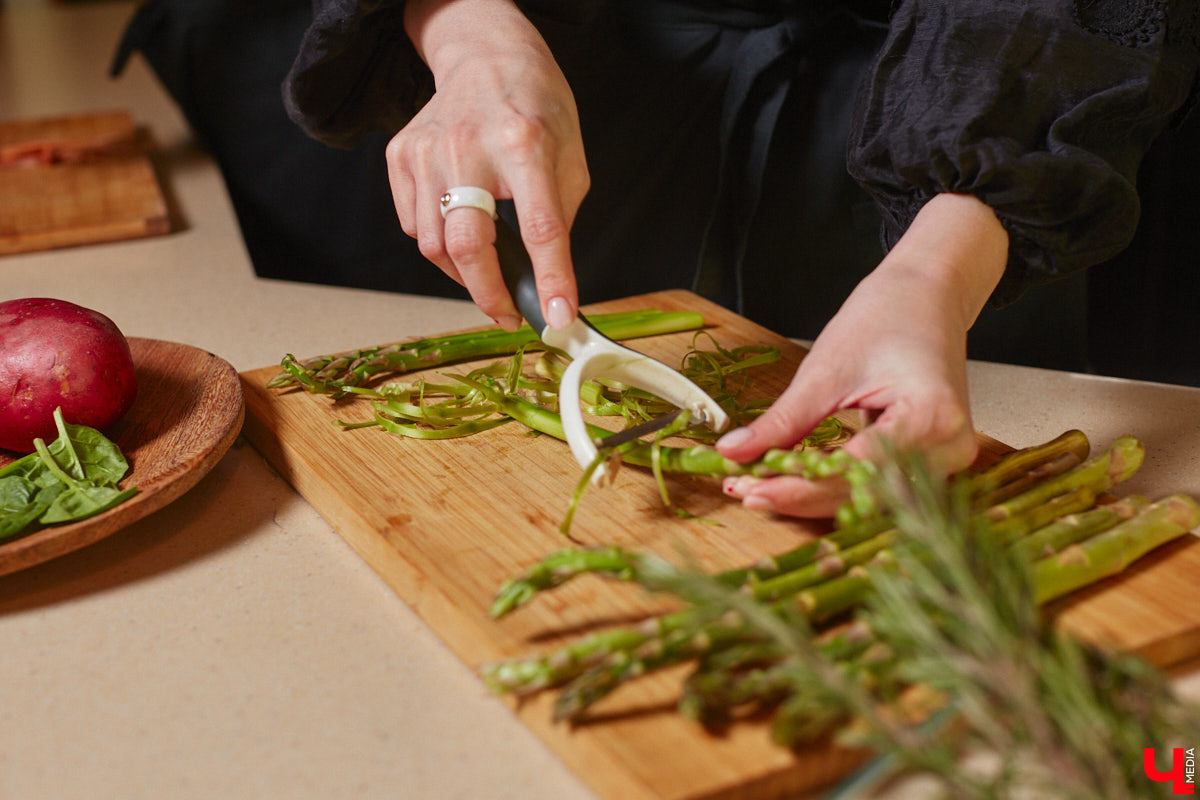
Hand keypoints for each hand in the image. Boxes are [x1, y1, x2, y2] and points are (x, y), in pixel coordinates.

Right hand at [390, 0, 588, 329]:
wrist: (485, 55)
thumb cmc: (536, 110)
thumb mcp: (570, 159)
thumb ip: (557, 220)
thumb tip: (544, 284)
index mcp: (525, 144)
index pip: (540, 228)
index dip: (550, 280)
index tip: (558, 319)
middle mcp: (469, 148)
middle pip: (468, 246)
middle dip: (489, 294)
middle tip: (509, 313)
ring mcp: (427, 152)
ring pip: (434, 246)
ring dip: (464, 272)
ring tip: (488, 267)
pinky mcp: (400, 156)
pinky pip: (414, 226)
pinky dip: (439, 244)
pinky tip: (462, 227)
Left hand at [717, 194, 1008, 517]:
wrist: (927, 297)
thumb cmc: (887, 317)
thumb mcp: (825, 370)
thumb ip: (783, 420)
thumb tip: (732, 452)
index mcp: (931, 418)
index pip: (854, 471)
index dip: (797, 487)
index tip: (749, 490)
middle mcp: (949, 448)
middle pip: (862, 493)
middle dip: (799, 497)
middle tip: (746, 493)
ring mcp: (947, 459)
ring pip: (868, 498)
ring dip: (814, 497)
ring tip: (761, 489)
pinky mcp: (933, 461)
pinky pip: (877, 486)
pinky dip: (834, 486)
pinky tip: (794, 482)